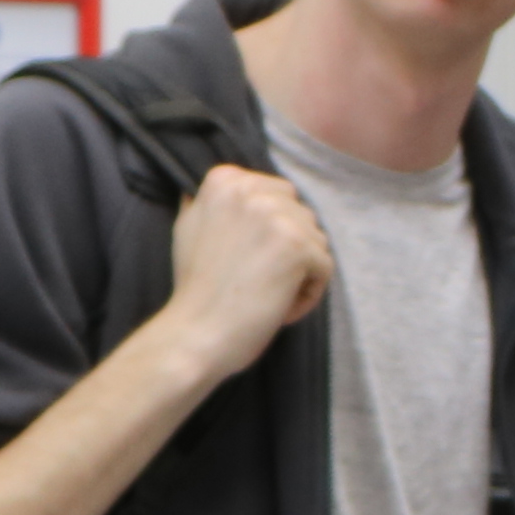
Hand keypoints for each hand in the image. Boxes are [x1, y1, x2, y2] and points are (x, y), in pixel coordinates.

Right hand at [156, 166, 333, 385]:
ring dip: (298, 274)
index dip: (270, 233)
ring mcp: (276, 215)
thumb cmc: (195, 290)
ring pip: (316, 241)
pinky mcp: (298, 246)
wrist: (193, 335)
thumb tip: (230, 179)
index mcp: (225, 180)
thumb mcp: (190, 227)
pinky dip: (307, 295)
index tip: (241, 259)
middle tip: (253, 280)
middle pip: (301, 215)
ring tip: (263, 295)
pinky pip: (324, 267)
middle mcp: (250, 189)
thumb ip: (210, 199)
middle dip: (288, 250)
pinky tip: (277, 309)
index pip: (279, 194)